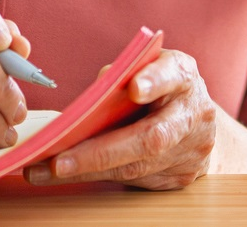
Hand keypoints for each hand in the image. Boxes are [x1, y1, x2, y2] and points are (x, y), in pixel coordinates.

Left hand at [25, 49, 218, 190]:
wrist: (200, 123)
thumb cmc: (163, 87)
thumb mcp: (149, 67)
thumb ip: (122, 76)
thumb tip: (87, 102)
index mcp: (184, 76)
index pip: (174, 75)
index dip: (155, 81)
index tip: (134, 88)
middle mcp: (193, 114)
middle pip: (151, 137)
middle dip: (101, 151)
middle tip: (59, 161)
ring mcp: (190, 151)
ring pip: (137, 167)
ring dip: (89, 170)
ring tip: (46, 171)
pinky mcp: (179, 177)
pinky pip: (134, 180)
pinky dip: (98, 176)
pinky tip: (66, 174)